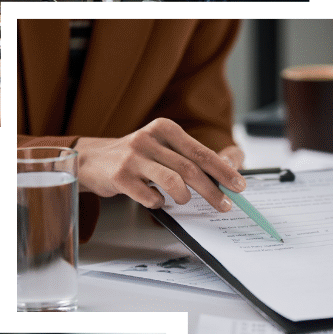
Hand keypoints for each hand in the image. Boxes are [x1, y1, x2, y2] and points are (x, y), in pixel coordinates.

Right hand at [75, 117, 245, 211]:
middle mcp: (149, 139)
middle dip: (212, 190)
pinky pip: (149, 196)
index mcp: (164, 128)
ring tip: (185, 200)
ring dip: (185, 197)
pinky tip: (157, 200)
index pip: (201, 152)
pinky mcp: (120, 177)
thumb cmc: (136, 156)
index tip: (239, 186)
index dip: (223, 171)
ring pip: (173, 182)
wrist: (93, 160)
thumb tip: (228, 168)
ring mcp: (133, 158)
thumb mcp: (163, 147)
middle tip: (225, 205)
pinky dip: (159, 203)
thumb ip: (191, 156)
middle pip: (190, 169)